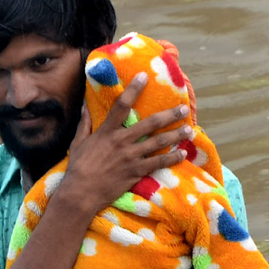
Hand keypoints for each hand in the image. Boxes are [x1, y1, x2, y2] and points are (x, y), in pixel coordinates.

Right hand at [60, 73, 191, 213]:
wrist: (82, 193)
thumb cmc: (79, 167)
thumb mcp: (78, 142)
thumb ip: (84, 123)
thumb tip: (84, 105)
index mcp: (107, 131)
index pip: (122, 105)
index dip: (133, 89)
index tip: (144, 76)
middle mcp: (122, 141)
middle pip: (150, 123)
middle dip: (169, 115)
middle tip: (183, 108)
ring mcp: (131, 157)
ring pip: (159, 142)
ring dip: (176, 135)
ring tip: (189, 129)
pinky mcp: (137, 171)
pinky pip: (158, 163)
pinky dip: (172, 158)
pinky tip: (183, 154)